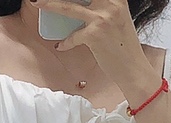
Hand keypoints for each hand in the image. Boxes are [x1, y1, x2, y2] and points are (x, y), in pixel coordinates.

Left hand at [31, 0, 154, 93]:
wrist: (133, 68)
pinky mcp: (94, 34)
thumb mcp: (117, 18)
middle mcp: (111, 4)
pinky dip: (65, 42)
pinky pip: (72, 36)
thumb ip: (103, 7)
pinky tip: (60, 45)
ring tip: (37, 2)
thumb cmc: (124, 46)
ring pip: (68, 7)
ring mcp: (102, 18)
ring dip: (49, 4)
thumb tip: (81, 4)